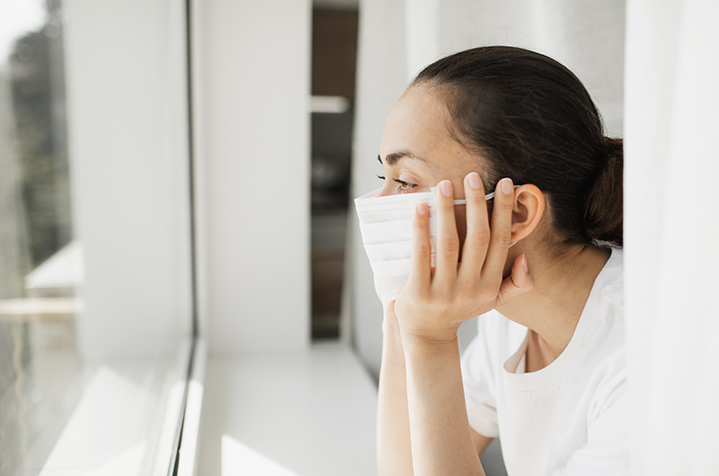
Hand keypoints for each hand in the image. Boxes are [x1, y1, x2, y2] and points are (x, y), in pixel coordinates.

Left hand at [393, 173, 533, 344]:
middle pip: (478, 238)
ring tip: (445, 185)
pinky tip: (420, 207)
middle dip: (478, 204)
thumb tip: (526, 258)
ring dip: (448, 211)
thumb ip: (515, 284)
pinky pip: (421, 255)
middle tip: (473, 176)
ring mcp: (444, 291)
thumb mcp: (492, 301)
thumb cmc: (460, 309)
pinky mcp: (419, 292)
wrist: (427, 336)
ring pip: (449, 243)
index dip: (504, 211)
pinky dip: (421, 229)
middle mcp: (470, 288)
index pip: (500, 241)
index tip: (506, 184)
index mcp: (489, 285)